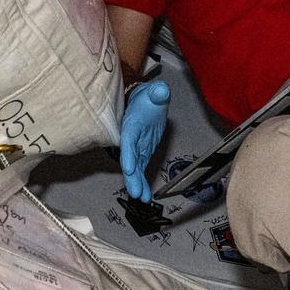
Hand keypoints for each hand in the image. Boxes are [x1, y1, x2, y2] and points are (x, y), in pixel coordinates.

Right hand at [120, 80, 170, 201]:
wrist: (145, 103)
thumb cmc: (147, 98)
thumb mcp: (154, 92)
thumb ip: (158, 93)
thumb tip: (161, 91)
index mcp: (131, 124)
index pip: (128, 140)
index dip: (128, 153)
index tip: (129, 167)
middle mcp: (131, 139)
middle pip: (129, 159)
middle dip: (132, 176)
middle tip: (135, 192)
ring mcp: (136, 148)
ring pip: (134, 169)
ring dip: (137, 184)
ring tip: (142, 198)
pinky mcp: (142, 153)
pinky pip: (141, 170)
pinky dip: (142, 182)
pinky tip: (145, 196)